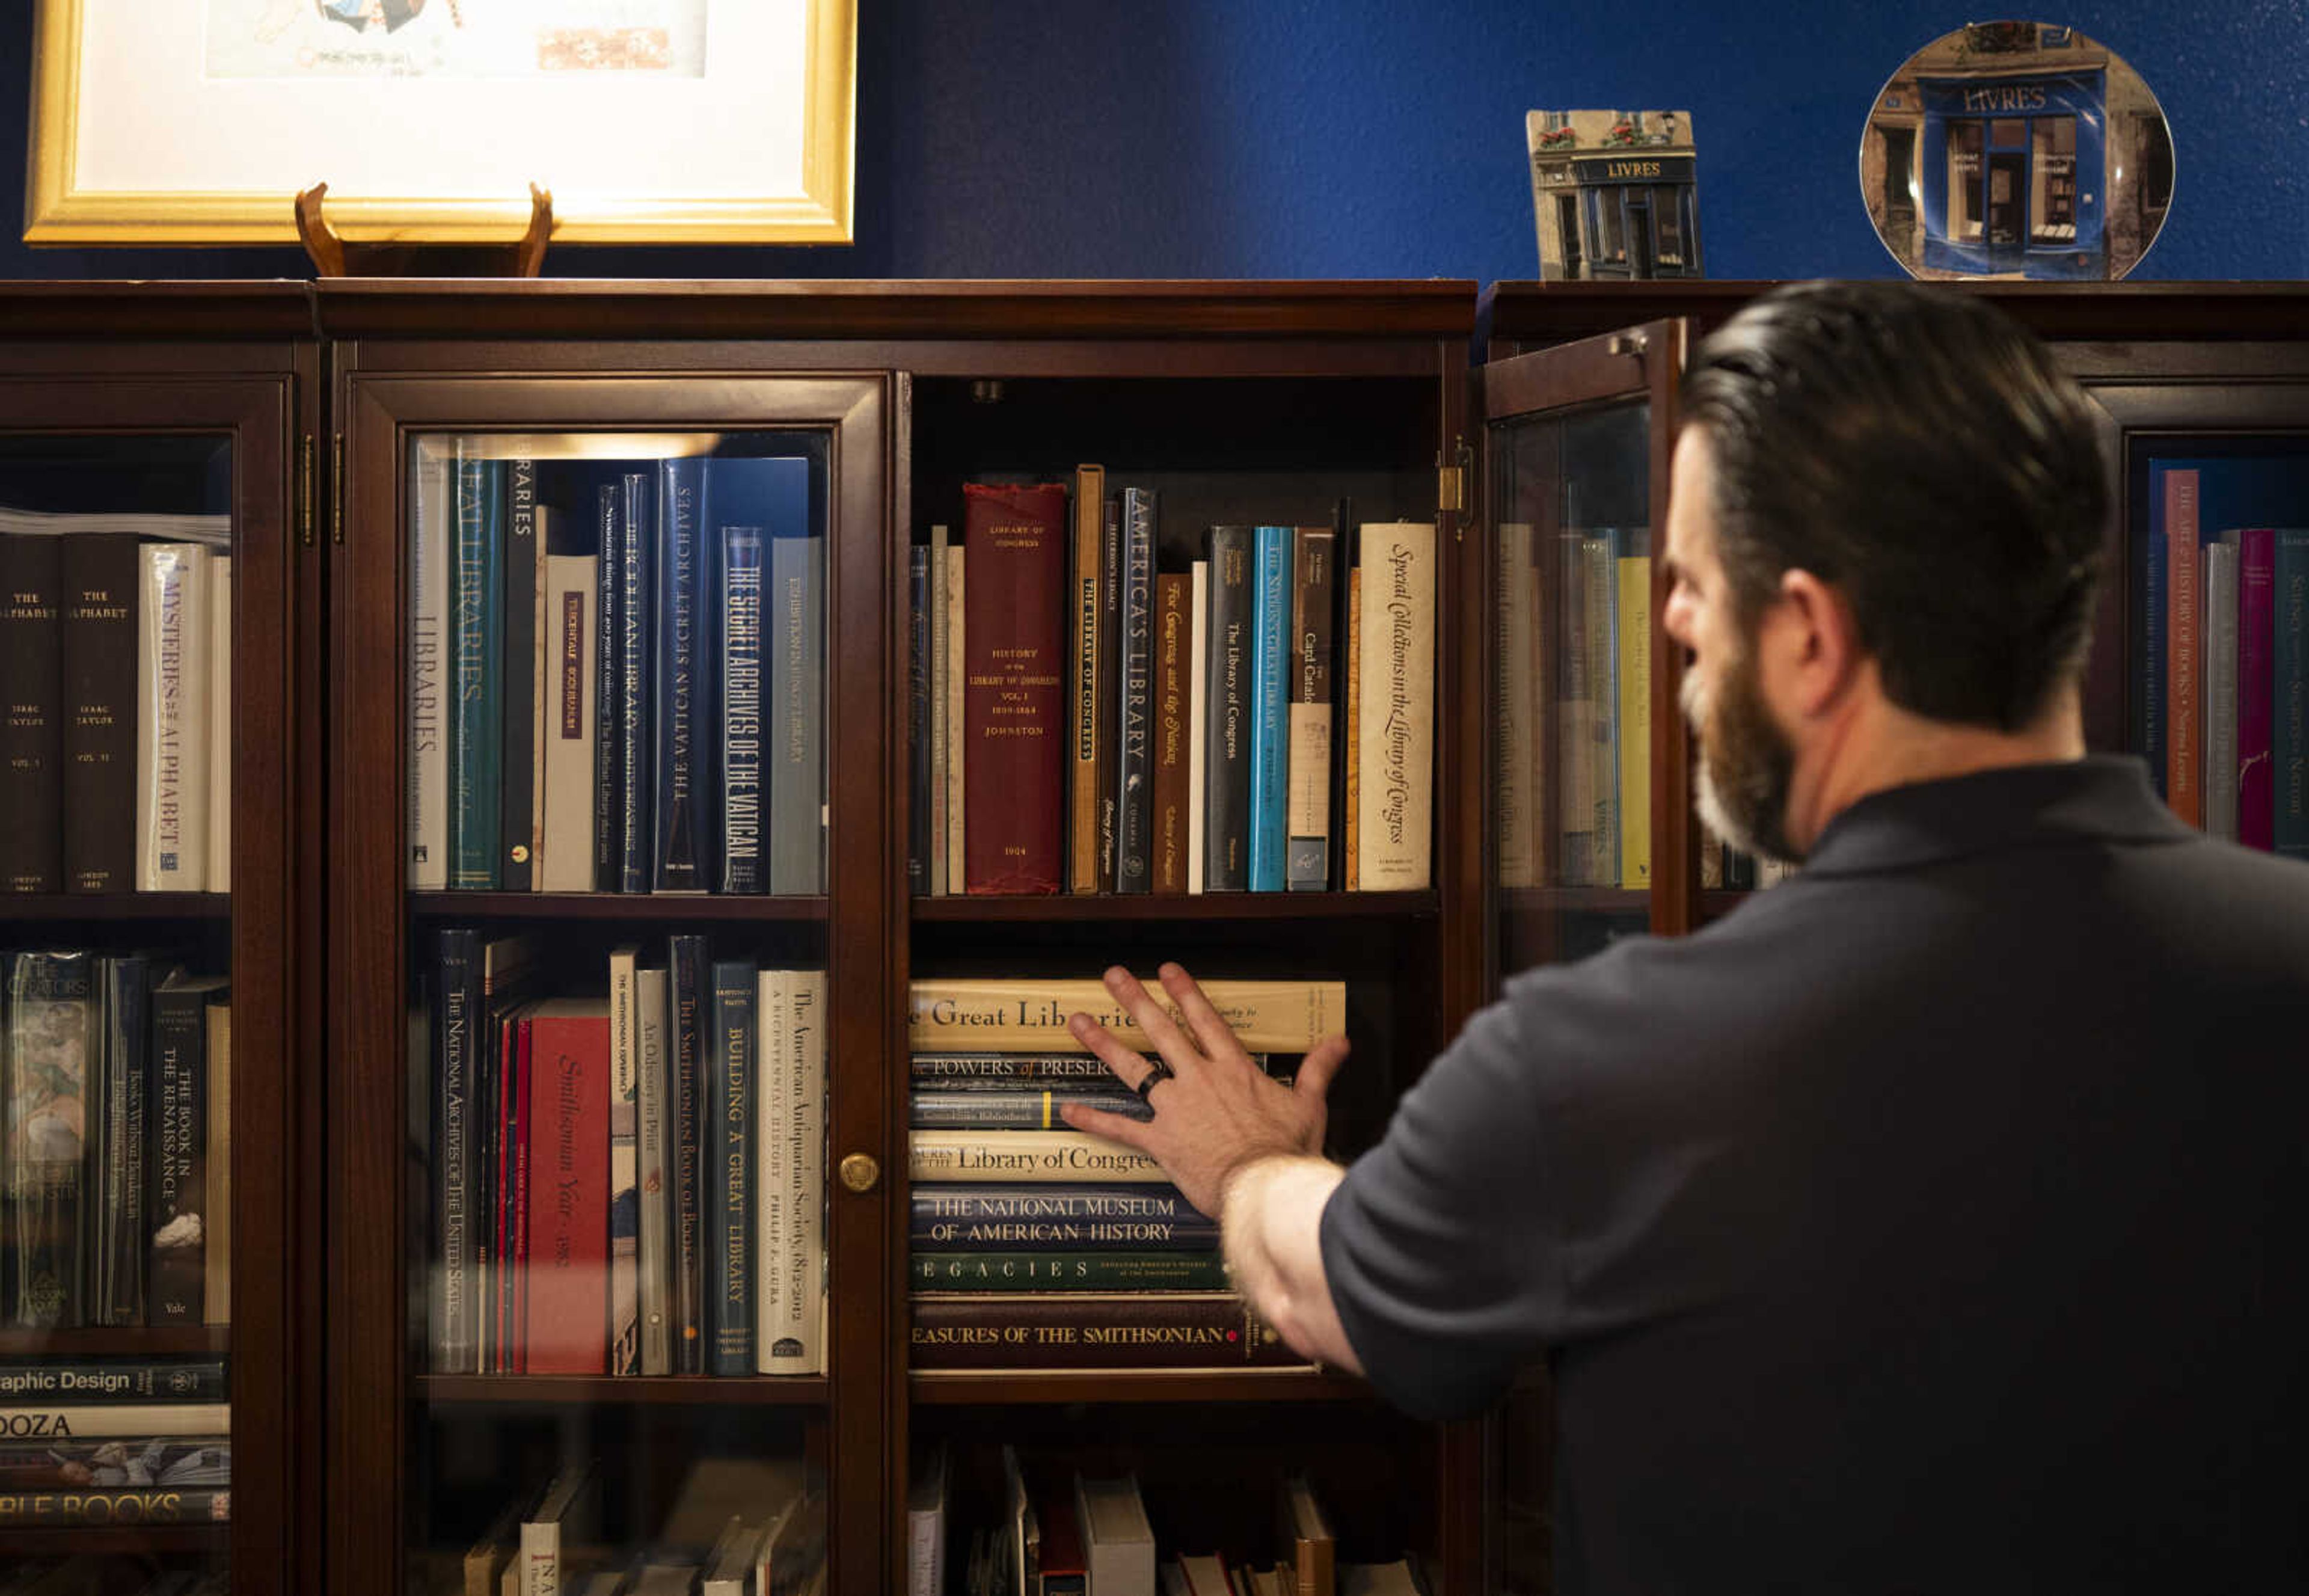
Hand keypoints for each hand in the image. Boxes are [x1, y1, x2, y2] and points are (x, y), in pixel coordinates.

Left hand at [1060, 963, 1348, 1217]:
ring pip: (1133, 1069)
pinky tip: (1068, 1110)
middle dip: (1134, 1000)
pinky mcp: (1160, 1141)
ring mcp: (1175, 1108)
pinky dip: (1094, 1120)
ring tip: (1078, 1021)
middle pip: (1161, 1032)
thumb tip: (1339, 1042)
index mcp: (1232, 1070)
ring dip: (1103, 1043)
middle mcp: (1198, 1080)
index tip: (1166, 971)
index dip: (1184, 993)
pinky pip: (1121, 1127)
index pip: (1204, 1021)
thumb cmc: (1287, 1151)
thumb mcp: (1309, 1104)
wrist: (1264, 1189)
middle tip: (1112, 977)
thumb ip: (1318, 1069)